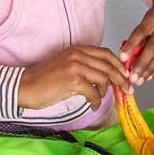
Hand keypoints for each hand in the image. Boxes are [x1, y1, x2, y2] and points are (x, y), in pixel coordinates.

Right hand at [17, 44, 139, 111]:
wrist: (26, 86)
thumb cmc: (46, 80)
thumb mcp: (67, 65)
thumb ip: (85, 65)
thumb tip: (107, 77)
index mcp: (78, 49)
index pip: (106, 54)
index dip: (119, 65)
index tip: (126, 76)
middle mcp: (79, 54)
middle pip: (109, 66)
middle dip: (121, 79)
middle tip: (128, 90)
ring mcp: (76, 66)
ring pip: (104, 79)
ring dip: (106, 92)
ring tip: (99, 98)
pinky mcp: (73, 81)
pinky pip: (94, 92)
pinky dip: (96, 101)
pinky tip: (92, 105)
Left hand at [120, 0, 153, 80]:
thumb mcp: (145, 22)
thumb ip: (138, 39)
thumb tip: (128, 60)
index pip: (141, 32)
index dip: (131, 46)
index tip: (122, 58)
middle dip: (142, 64)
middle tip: (132, 77)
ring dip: (151, 70)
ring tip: (141, 79)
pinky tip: (152, 75)